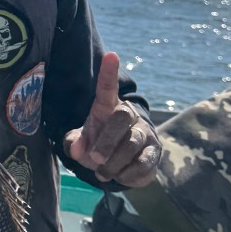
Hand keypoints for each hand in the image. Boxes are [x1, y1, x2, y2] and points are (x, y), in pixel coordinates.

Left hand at [63, 52, 160, 186]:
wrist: (121, 166)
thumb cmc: (97, 146)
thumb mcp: (81, 145)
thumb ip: (75, 144)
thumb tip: (77, 149)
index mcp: (107, 108)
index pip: (108, 88)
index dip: (108, 73)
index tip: (111, 56)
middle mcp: (129, 115)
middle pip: (121, 117)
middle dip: (106, 141)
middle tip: (94, 159)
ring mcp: (145, 132)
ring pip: (132, 143)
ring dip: (114, 162)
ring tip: (103, 171)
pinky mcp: (155, 151)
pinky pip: (143, 162)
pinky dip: (127, 173)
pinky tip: (120, 175)